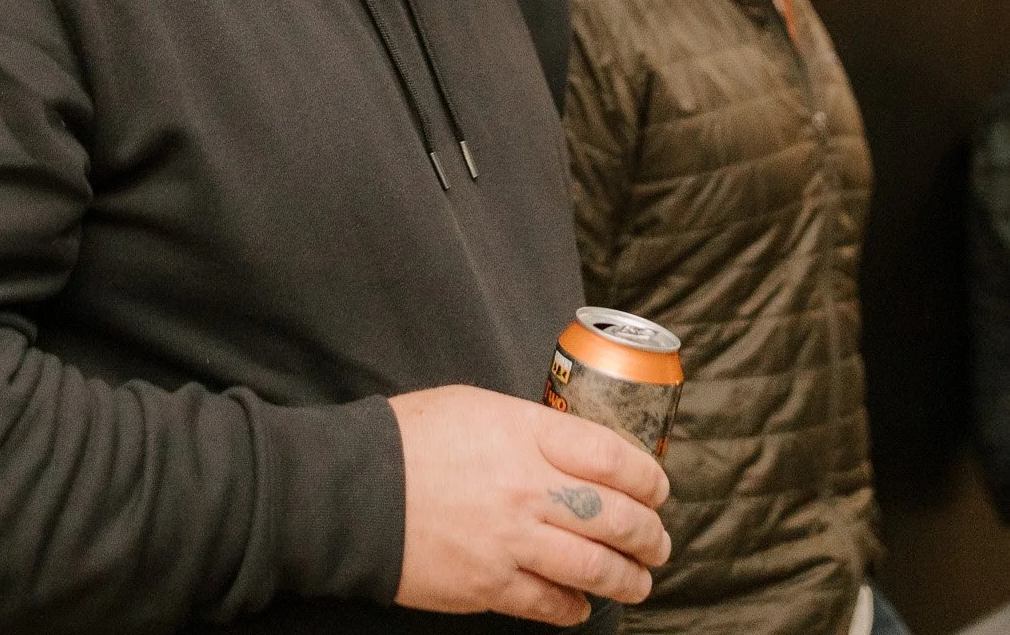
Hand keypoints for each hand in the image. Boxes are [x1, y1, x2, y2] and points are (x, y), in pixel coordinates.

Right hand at [389, 385, 670, 625]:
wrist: (357, 489)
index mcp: (527, 434)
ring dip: (628, 578)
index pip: (614, 457)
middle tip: (658, 542)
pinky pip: (550, 603)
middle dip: (650, 535)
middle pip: (616, 517)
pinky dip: (575, 607)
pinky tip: (582, 604)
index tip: (658, 488)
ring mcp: (512, 541)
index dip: (648, 477)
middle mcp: (528, 488)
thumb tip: (572, 450)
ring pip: (595, 568)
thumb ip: (530, 429)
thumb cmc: (413, 437)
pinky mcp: (490, 585)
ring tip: (639, 580)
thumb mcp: (477, 406)